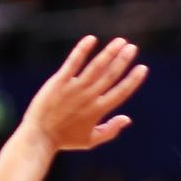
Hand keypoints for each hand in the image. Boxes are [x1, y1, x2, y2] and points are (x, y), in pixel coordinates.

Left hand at [21, 36, 147, 150]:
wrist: (38, 136)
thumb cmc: (64, 139)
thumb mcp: (89, 140)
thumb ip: (110, 130)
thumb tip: (127, 119)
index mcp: (98, 110)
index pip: (121, 92)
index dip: (133, 80)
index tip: (142, 68)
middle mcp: (89, 97)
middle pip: (110, 75)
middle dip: (123, 60)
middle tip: (132, 47)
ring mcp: (74, 89)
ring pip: (96, 67)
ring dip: (109, 53)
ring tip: (120, 41)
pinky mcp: (59, 82)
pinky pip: (73, 63)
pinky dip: (82, 50)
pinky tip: (91, 39)